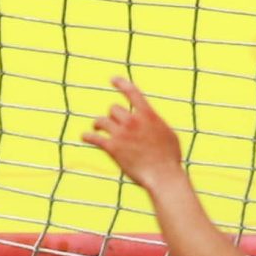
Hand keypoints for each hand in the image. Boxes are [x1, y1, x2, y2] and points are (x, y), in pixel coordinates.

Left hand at [82, 77, 186, 191]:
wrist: (163, 175)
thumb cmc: (170, 159)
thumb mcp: (169, 135)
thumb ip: (157, 125)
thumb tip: (152, 123)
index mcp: (147, 114)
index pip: (132, 92)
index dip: (121, 84)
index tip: (113, 80)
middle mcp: (132, 120)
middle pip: (113, 109)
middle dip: (113, 116)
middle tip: (112, 123)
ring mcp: (121, 133)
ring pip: (101, 121)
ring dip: (98, 124)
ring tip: (97, 128)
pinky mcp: (112, 147)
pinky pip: (94, 137)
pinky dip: (87, 136)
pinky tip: (85, 137)